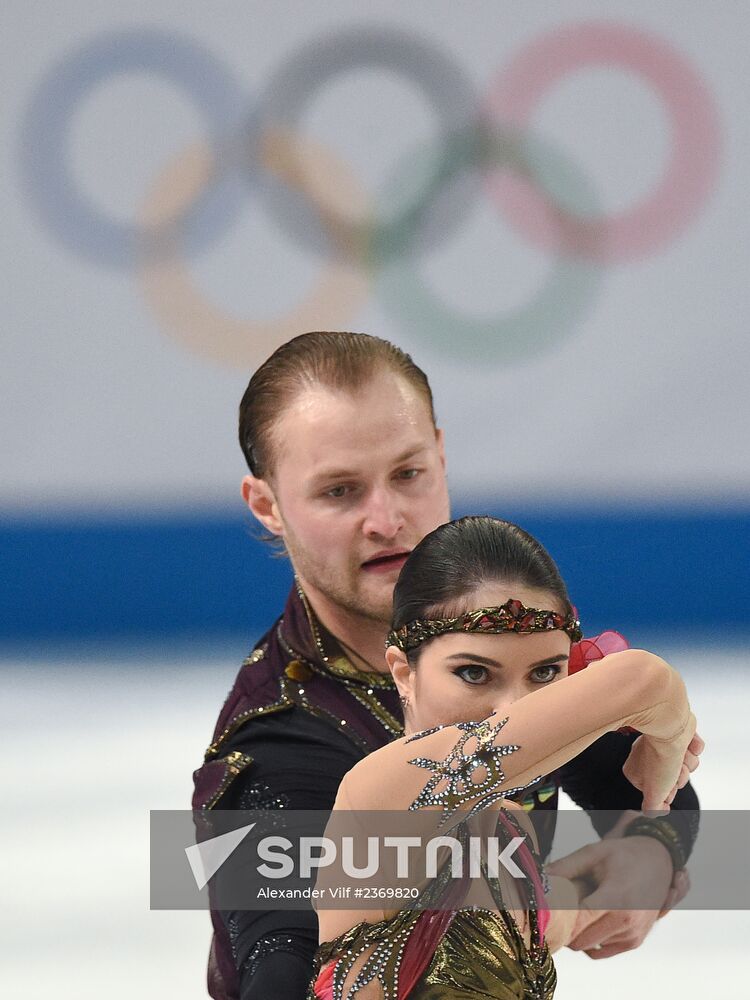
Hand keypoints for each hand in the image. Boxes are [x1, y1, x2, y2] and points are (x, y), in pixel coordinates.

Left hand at [546, 836, 673, 957]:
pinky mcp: (633, 942)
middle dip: (565, 924)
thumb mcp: (593, 853)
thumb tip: (537, 879)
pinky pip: (599, 951)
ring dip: (578, 931)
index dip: (556, 917)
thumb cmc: (624, 855)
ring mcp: (631, 936)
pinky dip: (589, 939)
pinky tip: (589, 918)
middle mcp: (626, 923)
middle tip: (560, 905)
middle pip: (578, 939)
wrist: (658, 861)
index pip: (576, 921)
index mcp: (616, 900)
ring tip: (581, 906)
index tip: (542, 907)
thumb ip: (564, 868)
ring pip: (586, 946)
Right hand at [622, 722, 701, 812]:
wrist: (669, 726)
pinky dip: (694, 747)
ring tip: (680, 753)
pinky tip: (687, 743)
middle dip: (680, 775)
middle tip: (673, 767)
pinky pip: (694, 748)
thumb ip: (652, 809)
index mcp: (635, 769)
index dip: (667, 790)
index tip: (665, 782)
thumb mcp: (653, 794)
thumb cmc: (659, 758)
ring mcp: (662, 742)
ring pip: (686, 764)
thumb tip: (662, 810)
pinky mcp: (677, 733)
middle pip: (674, 778)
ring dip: (688, 762)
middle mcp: (647, 754)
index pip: (659, 791)